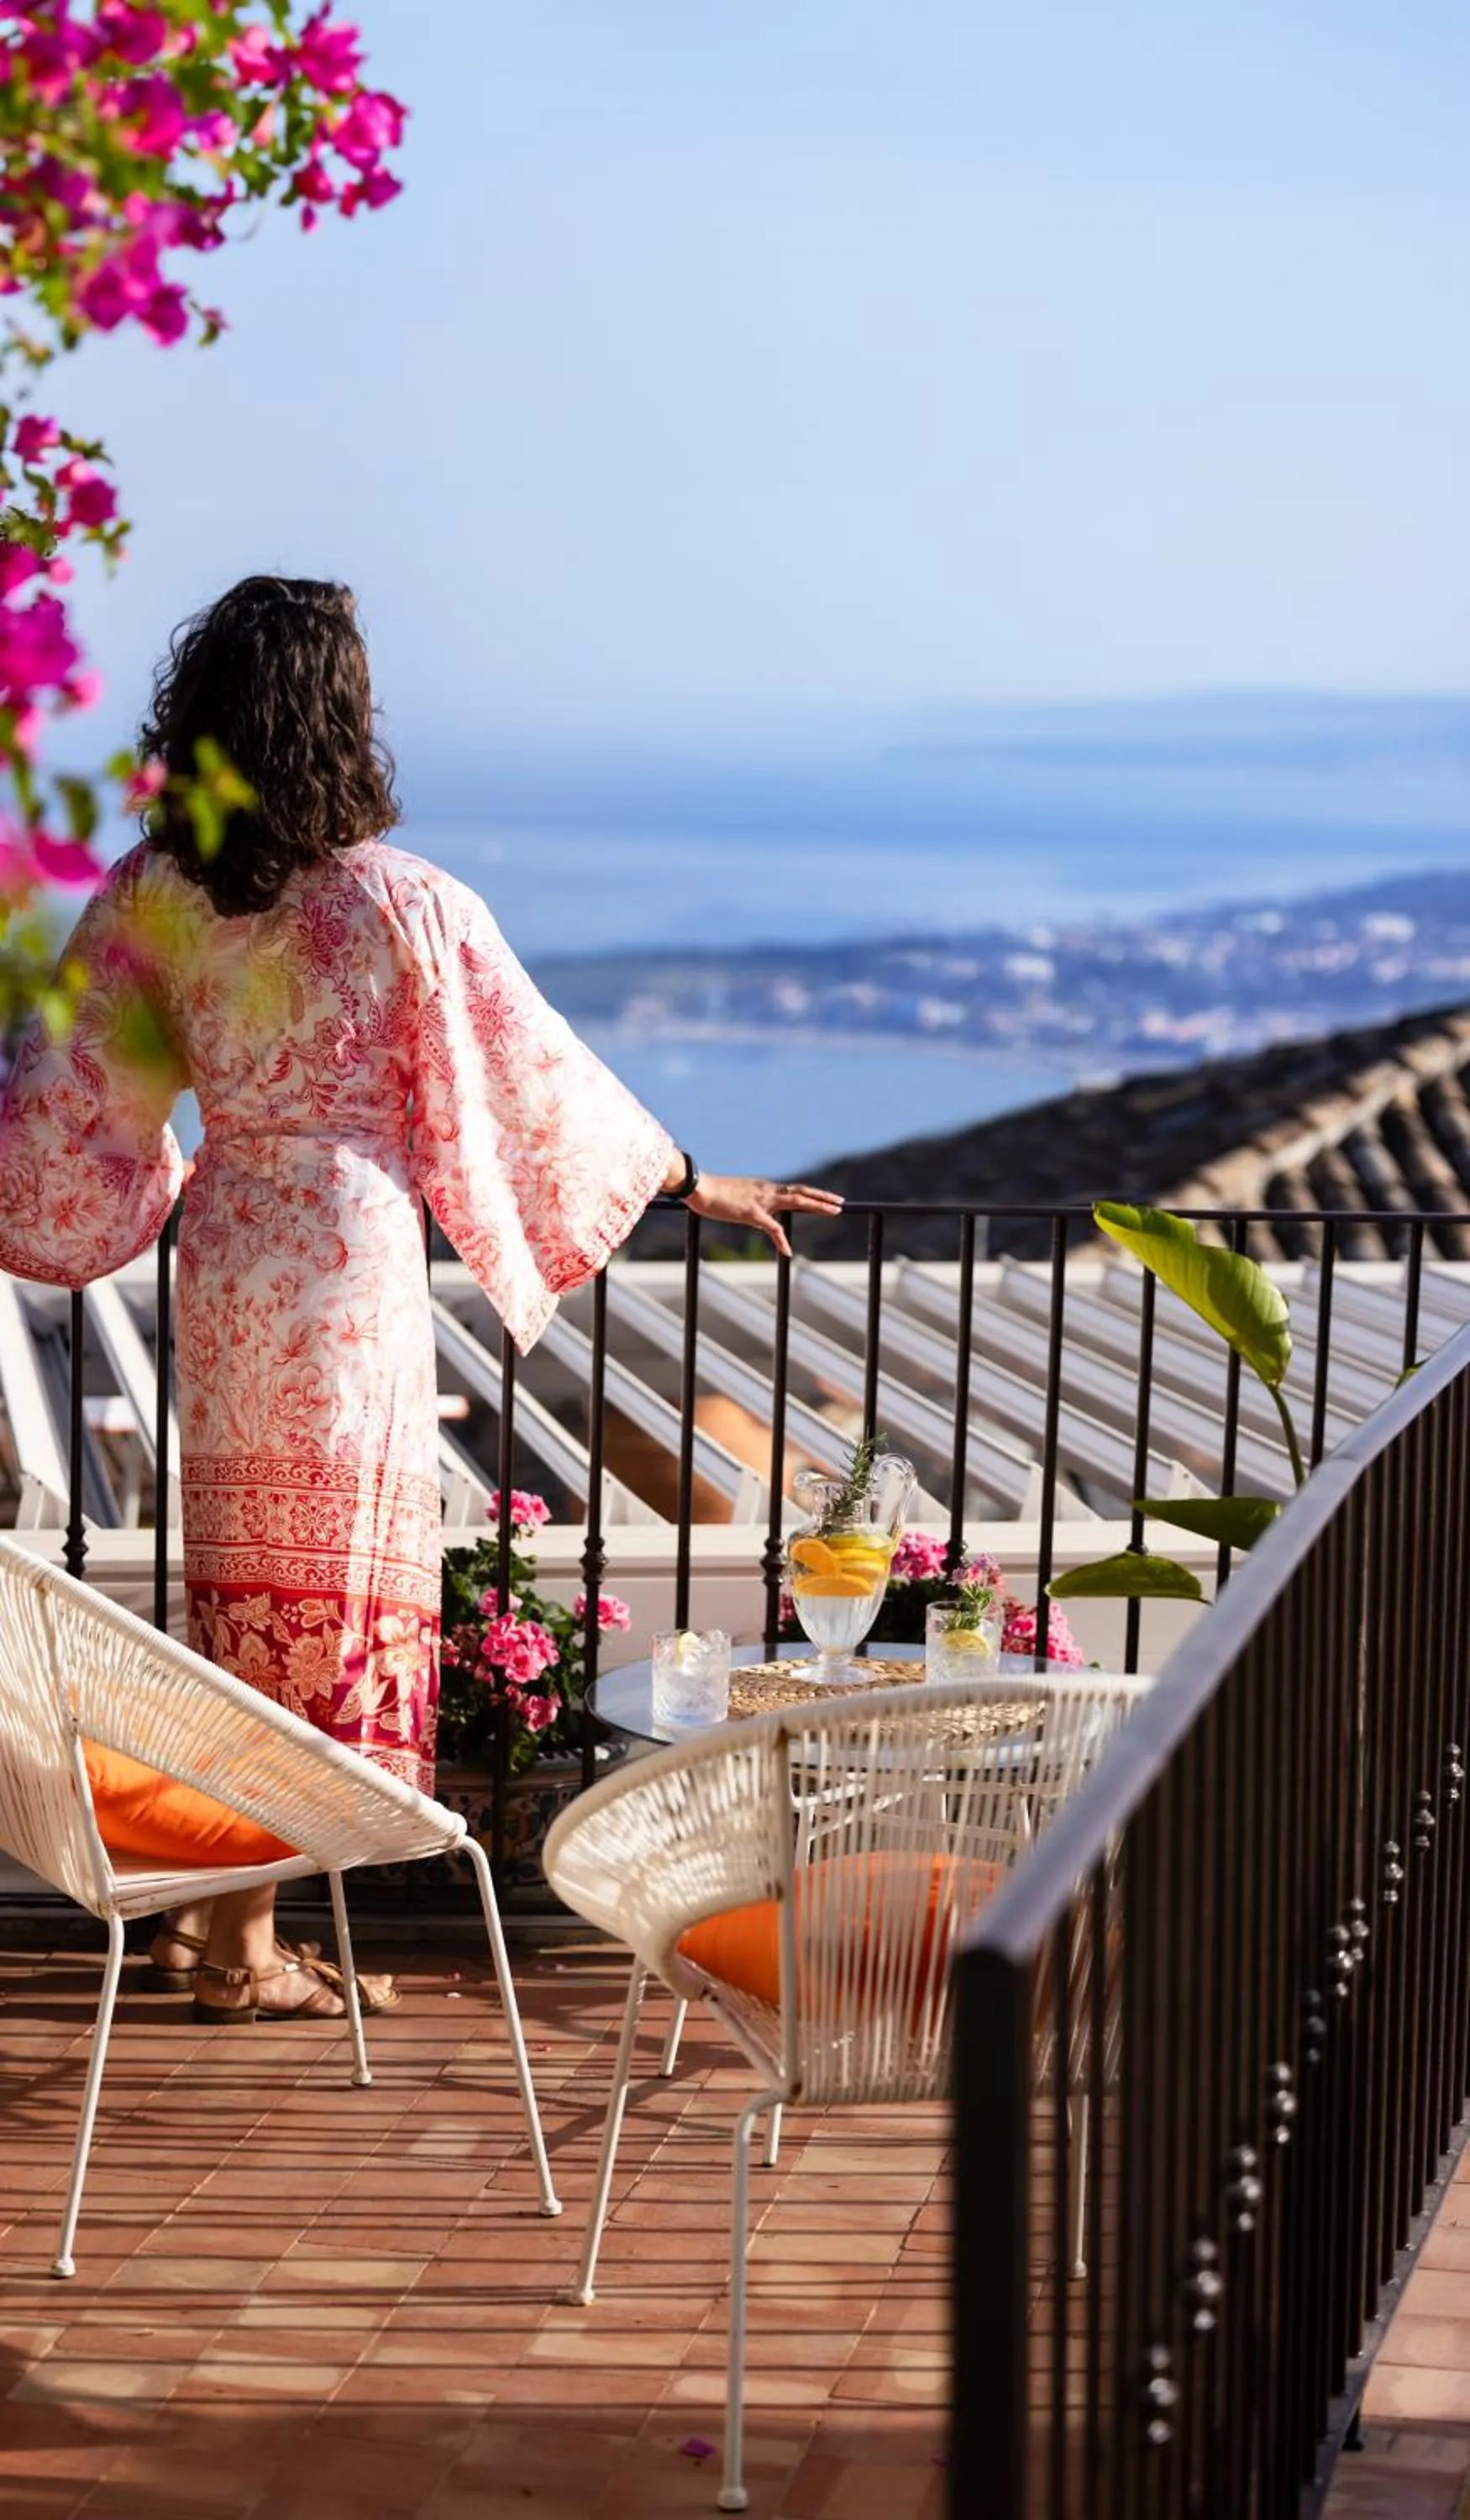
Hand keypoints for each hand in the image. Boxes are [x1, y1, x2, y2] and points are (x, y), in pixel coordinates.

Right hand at [684, 1173, 843, 1257]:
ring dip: (817, 1205)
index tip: (828, 1198)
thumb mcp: (739, 1202)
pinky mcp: (751, 1212)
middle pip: (801, 1192)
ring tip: (834, 1211)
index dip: (813, 1195)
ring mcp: (761, 1200)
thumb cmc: (715, 1195)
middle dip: (823, 1198)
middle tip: (841, 1203)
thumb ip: (754, 1210)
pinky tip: (788, 1251)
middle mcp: (767, 1191)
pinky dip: (780, 1239)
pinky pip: (770, 1227)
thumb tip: (761, 1219)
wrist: (700, 1187)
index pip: (794, 1191)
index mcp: (765, 1189)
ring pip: (796, 1200)